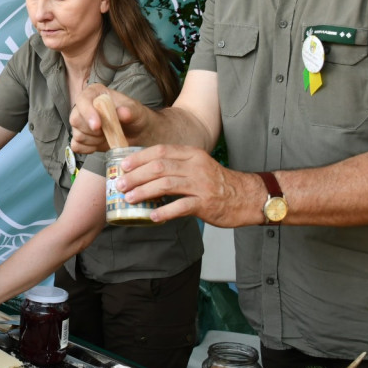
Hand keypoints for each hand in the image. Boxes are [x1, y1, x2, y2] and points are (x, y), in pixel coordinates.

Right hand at [70, 85, 148, 152]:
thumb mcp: (136, 111)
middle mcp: (85, 106)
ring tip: (107, 137)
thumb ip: (130, 111)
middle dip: (92, 131)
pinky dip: (87, 149)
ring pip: (76, 134)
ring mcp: (81, 123)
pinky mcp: (81, 137)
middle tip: (108, 132)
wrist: (137, 133)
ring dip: (93, 140)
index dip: (87, 112)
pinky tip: (99, 145)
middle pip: (75, 119)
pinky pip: (76, 146)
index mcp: (95, 93)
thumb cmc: (135, 117)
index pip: (83, 100)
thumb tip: (122, 112)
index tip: (98, 126)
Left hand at [114, 143, 262, 226]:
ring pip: (166, 184)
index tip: (123, 166)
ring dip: (144, 192)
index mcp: (192, 154)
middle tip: (120, 185)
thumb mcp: (197, 166)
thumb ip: (176, 165)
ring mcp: (201, 185)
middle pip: (159, 167)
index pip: (161, 151)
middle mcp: (196, 166)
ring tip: (129, 198)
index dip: (139, 158)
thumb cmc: (217, 182)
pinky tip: (152, 216)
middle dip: (136, 176)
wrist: (247, 197)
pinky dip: (164, 211)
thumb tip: (144, 171)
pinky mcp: (206, 203)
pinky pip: (181, 206)